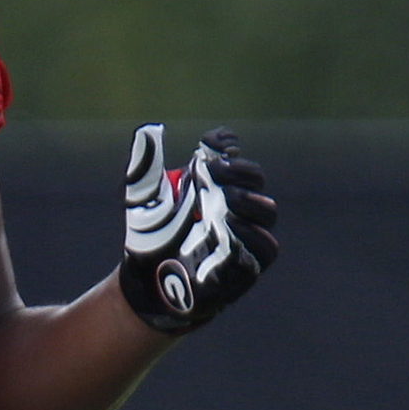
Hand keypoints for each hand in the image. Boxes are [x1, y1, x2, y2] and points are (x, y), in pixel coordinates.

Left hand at [118, 125, 279, 332]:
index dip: (231, 156)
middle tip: (214, 178)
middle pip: (259, 188)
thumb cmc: (148, 235)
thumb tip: (149, 130)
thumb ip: (147, 165)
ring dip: (249, 206)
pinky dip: (251, 240)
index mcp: (217, 189)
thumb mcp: (142, 198)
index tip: (209, 155)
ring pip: (266, 218)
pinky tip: (229, 234)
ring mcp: (242, 241)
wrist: (143, 279)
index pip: (240, 166)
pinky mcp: (244, 271)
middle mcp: (235, 213)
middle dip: (242, 177)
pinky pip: (263, 252)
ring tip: (225, 207)